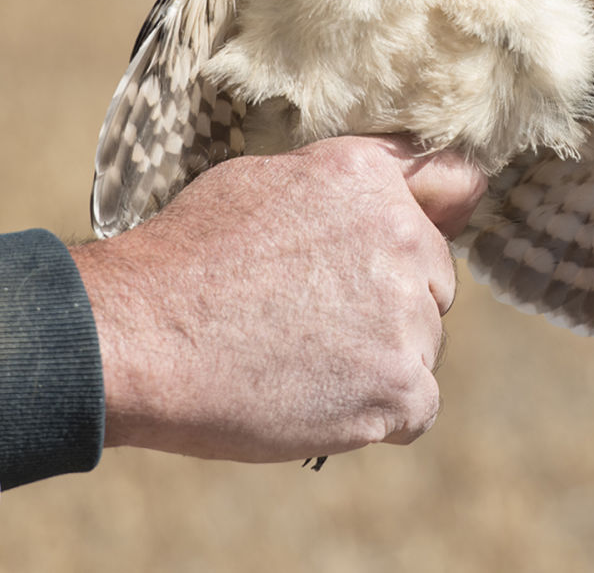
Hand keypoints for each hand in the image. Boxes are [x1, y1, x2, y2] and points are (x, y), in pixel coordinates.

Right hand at [73, 135, 486, 462]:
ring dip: (380, 361)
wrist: (136, 338)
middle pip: (436, 280)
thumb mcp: (260, 182)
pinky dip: (377, 415)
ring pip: (424, 346)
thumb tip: (398, 199)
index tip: (404, 250)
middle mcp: (402, 236)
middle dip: (393, 301)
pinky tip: (318, 401)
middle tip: (314, 322)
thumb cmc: (182, 259)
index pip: (457, 184)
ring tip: (299, 363)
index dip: (429, 220)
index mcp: (368, 177)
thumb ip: (341, 189)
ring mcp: (405, 316)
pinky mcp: (399, 387)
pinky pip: (418, 408)